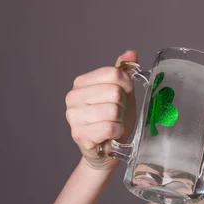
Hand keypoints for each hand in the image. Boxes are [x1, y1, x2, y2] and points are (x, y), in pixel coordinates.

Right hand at [65, 50, 137, 170]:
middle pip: (114, 92)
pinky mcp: (79, 134)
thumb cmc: (115, 119)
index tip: (126, 94)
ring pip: (113, 110)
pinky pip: (110, 127)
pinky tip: (112, 135)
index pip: (114, 73)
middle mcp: (72, 97)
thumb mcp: (122, 92)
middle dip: (123, 105)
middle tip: (118, 114)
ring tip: (114, 124)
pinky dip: (117, 132)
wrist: (107, 149)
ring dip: (120, 120)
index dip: (127, 85)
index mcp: (81, 82)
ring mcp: (73, 116)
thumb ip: (124, 71)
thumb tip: (130, 53)